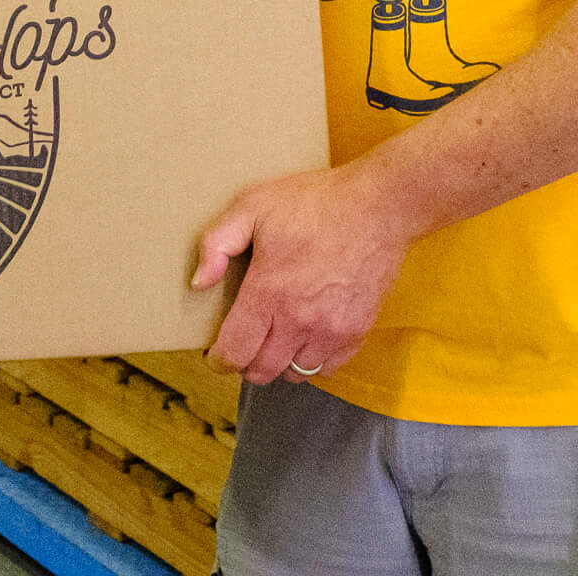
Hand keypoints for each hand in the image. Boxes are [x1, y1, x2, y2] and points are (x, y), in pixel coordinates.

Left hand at [189, 162, 415, 385]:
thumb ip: (216, 243)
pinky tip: (306, 336)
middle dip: (244, 362)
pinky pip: (327, 368)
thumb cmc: (315, 202)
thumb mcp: (252, 205)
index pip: (235, 353)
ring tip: (274, 338)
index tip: (215, 352)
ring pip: (294, 374)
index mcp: (269, 293)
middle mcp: (300, 321)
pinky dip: (312, 360)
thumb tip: (199, 283)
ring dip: (279, 362)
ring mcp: (332, 330)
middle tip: (243, 342)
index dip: (218, 359)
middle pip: (261, 371)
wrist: (378, 206)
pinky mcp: (358, 332)